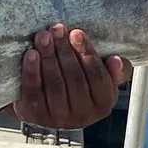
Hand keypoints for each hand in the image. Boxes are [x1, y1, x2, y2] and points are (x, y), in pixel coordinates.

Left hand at [12, 24, 130, 129]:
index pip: (98, 77)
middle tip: (57, 28)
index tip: (76, 33)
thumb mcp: (103, 78)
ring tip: (43, 36)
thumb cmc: (80, 84)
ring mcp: (57, 118)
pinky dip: (32, 72)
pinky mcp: (35, 115)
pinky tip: (31, 54)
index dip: (87, 54)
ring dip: (48, 57)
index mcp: (103, 104)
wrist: (48, 105)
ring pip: (54, 84)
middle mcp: (82, 115)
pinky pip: (33, 92)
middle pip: (74, 79)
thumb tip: (116, 61)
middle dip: (65, 50)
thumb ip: (114, 70)